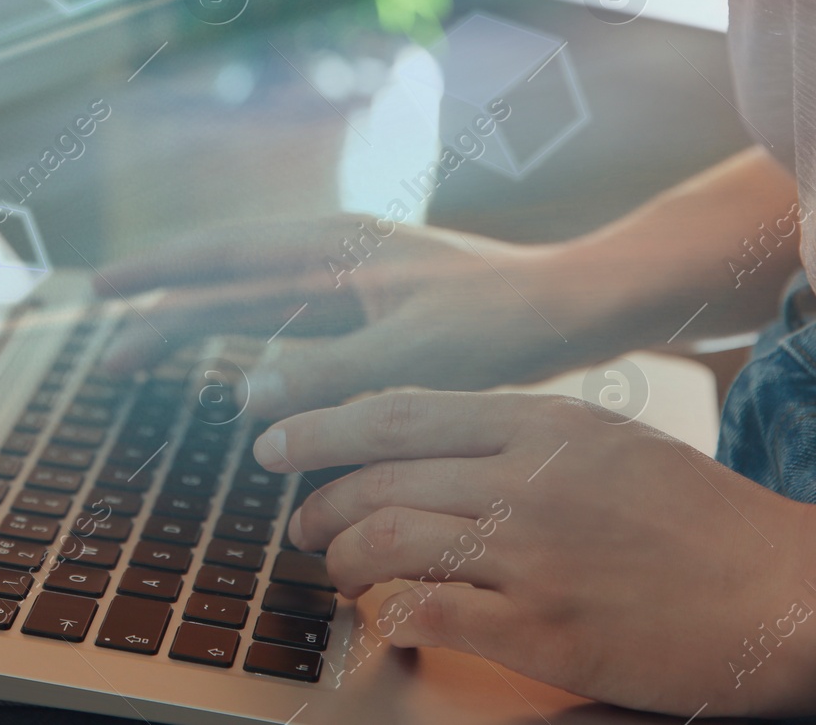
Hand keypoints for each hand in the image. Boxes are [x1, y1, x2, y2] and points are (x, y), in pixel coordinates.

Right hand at [96, 216, 591, 417]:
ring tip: (145, 359)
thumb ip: (327, 377)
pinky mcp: (369, 314)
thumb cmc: (505, 323)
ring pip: (250, 306)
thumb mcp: (412, 356)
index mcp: (332, 247)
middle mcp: (331, 256)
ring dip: (197, 331)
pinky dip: (245, 348)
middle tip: (107, 356)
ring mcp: (348, 284)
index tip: (100, 294)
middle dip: (161, 315)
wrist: (578, 308)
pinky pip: (285, 328)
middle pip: (222, 283)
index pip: (220, 257)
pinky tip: (234, 374)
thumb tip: (240, 395)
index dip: (157, 276)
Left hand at [262, 391, 815, 716]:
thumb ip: (518, 436)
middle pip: (380, 477)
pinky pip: (433, 614)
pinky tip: (383, 619)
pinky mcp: (545, 627)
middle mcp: (527, 478)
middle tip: (299, 523)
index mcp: (540, 424)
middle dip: (320, 500)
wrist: (786, 589)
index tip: (277, 444)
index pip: (398, 414)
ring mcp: (533, 553)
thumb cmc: (696, 518)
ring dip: (344, 558)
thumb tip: (428, 447)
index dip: (322, 428)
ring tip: (335, 569)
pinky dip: (391, 615)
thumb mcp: (605, 443)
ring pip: (391, 540)